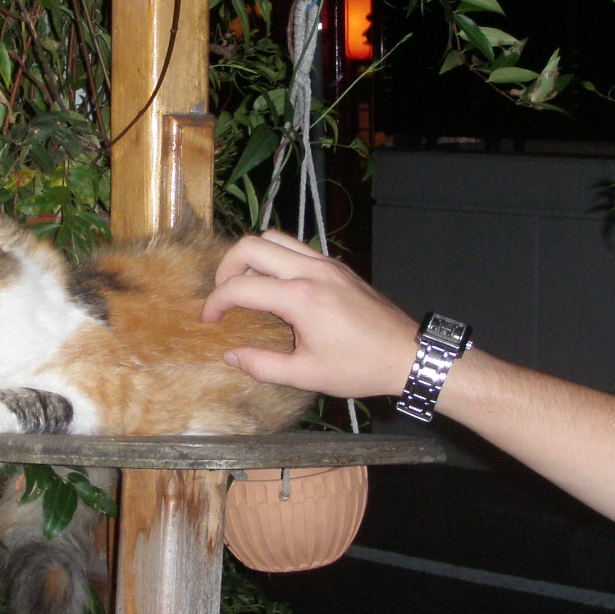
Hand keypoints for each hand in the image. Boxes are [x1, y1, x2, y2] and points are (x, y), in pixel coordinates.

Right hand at [200, 230, 420, 398]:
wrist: (407, 354)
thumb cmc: (360, 368)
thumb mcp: (306, 375)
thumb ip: (262, 365)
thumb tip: (230, 356)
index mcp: (301, 298)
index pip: (241, 287)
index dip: (216, 302)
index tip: (208, 319)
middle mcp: (311, 271)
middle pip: (252, 245)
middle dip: (227, 267)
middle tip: (223, 295)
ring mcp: (327, 263)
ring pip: (275, 238)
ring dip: (252, 257)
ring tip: (246, 285)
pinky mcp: (337, 266)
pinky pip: (297, 247)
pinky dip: (276, 258)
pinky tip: (276, 286)